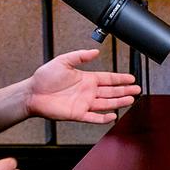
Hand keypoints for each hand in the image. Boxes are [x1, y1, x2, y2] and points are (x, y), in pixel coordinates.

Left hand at [26, 49, 141, 123]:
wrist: (32, 93)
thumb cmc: (44, 77)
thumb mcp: (63, 60)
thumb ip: (80, 56)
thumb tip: (94, 51)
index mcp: (86, 78)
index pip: (108, 78)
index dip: (120, 78)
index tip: (131, 78)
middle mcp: (87, 91)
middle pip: (111, 91)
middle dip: (125, 90)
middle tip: (137, 89)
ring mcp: (84, 103)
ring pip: (106, 103)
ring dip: (119, 102)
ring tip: (131, 100)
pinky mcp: (77, 114)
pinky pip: (94, 117)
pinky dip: (104, 118)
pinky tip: (113, 115)